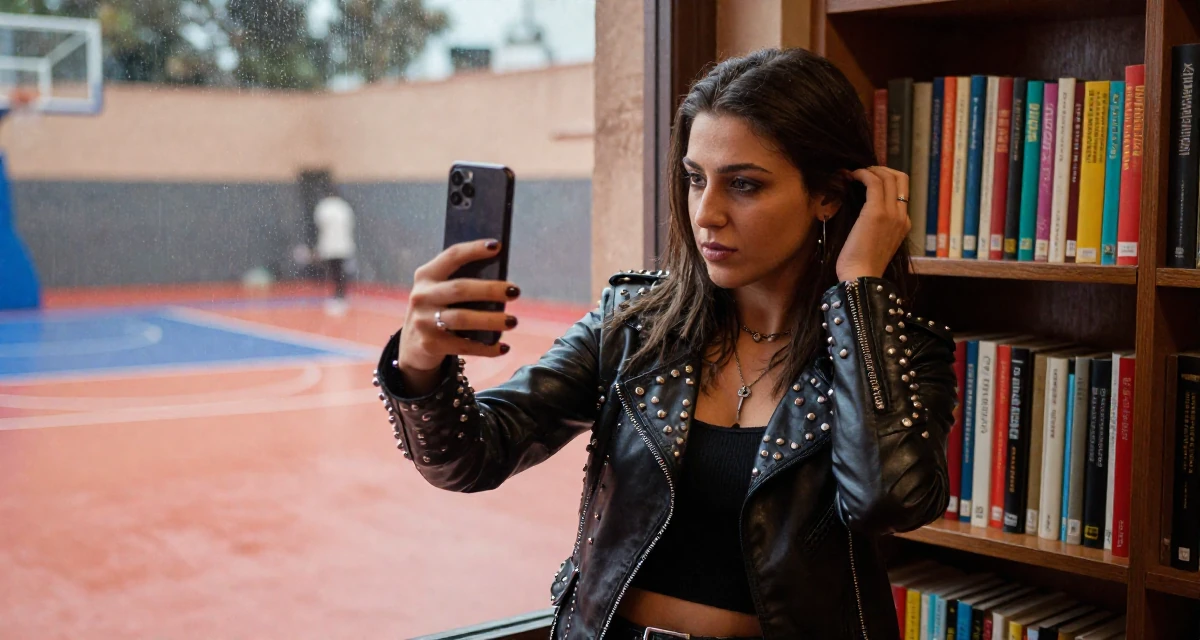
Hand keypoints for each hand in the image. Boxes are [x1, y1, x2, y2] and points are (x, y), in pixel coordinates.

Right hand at [398, 239, 520, 377]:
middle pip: (460, 288)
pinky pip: (464, 346)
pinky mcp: (431, 345)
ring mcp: (424, 321)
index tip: (497, 246)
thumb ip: (461, 282)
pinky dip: (486, 348)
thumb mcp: (440, 292)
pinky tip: (503, 347)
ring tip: (513, 321)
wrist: (411, 347)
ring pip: (463, 318)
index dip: (474, 249)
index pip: (452, 256)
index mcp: (426, 276)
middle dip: (490, 289)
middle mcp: (421, 296)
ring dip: (491, 320)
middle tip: (515, 291)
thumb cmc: (438, 310)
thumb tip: (502, 282)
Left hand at [836, 167, 911, 280]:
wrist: (861, 278)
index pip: (902, 191)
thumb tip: (863, 210)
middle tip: (863, 172)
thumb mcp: (876, 243)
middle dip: (882, 169)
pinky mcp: (876, 212)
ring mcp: (892, 213)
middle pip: (900, 178)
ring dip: (870, 169)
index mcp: (904, 224)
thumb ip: (876, 226)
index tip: (869, 179)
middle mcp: (902, 216)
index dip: (886, 179)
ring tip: (854, 173)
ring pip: (889, 176)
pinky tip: (850, 176)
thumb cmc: (862, 266)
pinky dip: (862, 174)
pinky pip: (874, 182)